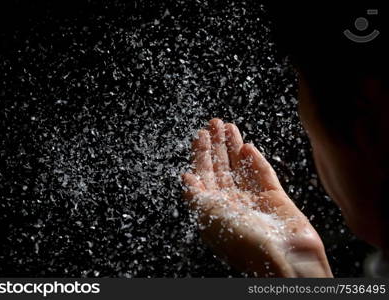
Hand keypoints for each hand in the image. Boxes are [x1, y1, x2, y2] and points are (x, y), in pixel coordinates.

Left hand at [181, 118, 332, 276]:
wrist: (282, 257)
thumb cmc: (241, 240)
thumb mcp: (207, 215)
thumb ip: (195, 194)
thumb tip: (186, 178)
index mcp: (213, 209)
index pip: (204, 175)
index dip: (201, 154)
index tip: (200, 134)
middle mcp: (232, 204)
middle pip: (221, 168)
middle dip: (216, 145)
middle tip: (215, 122)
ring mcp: (253, 200)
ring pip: (241, 167)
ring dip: (234, 146)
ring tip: (229, 126)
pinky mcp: (274, 199)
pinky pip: (262, 174)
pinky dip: (255, 161)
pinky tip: (248, 147)